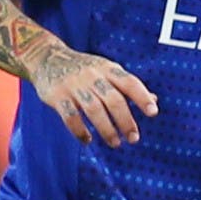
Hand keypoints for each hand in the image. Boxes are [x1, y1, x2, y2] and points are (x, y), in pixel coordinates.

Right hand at [31, 48, 157, 146]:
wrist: (46, 56)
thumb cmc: (84, 68)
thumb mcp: (107, 70)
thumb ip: (127, 85)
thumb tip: (154, 99)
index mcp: (108, 69)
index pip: (129, 82)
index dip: (142, 97)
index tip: (153, 113)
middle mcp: (93, 76)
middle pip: (113, 100)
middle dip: (126, 121)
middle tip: (134, 138)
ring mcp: (73, 85)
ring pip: (93, 110)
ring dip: (106, 129)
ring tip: (115, 143)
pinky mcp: (56, 95)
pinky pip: (70, 116)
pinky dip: (79, 131)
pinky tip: (87, 140)